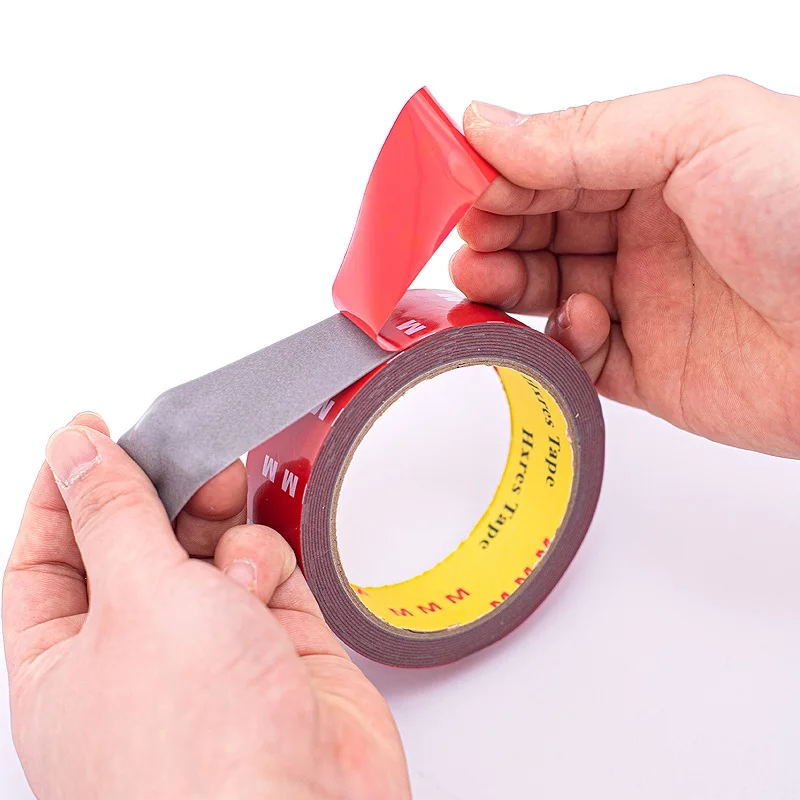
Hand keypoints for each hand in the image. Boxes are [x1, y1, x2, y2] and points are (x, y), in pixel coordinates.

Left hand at [3, 413, 409, 798]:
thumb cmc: (198, 752)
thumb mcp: (135, 599)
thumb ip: (111, 513)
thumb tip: (76, 449)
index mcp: (65, 661)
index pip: (47, 556)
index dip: (65, 490)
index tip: (89, 433)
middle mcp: (139, 656)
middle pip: (137, 545)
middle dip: (160, 496)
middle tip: (183, 452)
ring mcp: (213, 650)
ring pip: (208, 551)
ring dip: (218, 527)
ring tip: (227, 507)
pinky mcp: (277, 645)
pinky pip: (264, 571)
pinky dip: (262, 561)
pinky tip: (261, 582)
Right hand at [451, 76, 799, 457]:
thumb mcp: (702, 133)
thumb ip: (586, 133)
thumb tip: (490, 124)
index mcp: (664, 164)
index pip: (557, 163)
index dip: (503, 172)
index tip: (457, 184)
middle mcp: (650, 232)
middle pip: (543, 228)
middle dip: (496, 231)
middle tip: (468, 238)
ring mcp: (646, 301)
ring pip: (546, 292)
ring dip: (508, 284)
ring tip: (486, 277)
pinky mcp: (647, 369)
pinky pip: (576, 357)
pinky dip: (559, 342)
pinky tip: (577, 321)